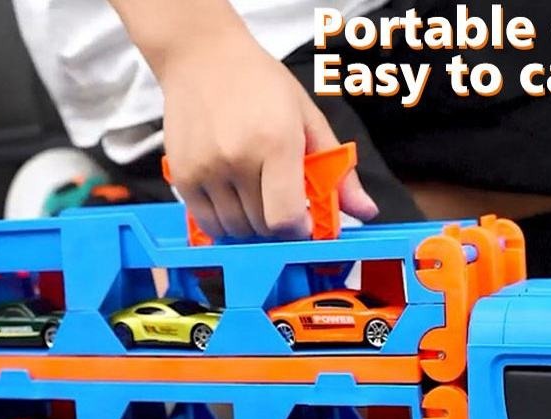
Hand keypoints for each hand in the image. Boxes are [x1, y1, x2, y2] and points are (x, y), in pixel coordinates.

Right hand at [159, 30, 377, 238]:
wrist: (202, 55)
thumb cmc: (260, 84)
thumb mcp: (308, 120)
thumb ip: (338, 171)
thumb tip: (367, 212)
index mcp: (277, 143)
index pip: (286, 219)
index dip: (298, 231)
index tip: (302, 223)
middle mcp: (238, 158)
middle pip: (262, 228)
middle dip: (277, 225)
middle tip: (279, 202)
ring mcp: (207, 169)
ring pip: (235, 229)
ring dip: (250, 225)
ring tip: (255, 196)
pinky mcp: (183, 175)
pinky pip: (208, 222)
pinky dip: (224, 222)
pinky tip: (233, 199)